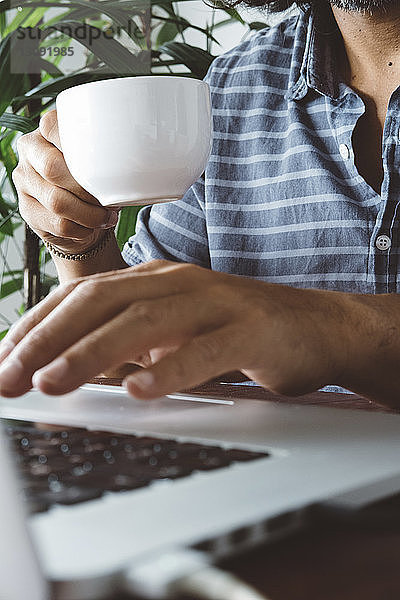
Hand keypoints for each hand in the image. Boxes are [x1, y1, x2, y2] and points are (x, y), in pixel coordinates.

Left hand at [0, 260, 352, 399]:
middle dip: (48, 339)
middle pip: (102, 302)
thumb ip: (126, 340)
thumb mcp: (172, 329)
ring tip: (54, 383)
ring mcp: (215, 303)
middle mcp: (178, 283)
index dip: (37, 326)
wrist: (313, 325)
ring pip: (145, 322)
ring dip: (93, 353)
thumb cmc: (235, 331)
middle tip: (10, 377)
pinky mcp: (249, 330)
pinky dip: (169, 369)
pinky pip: (204, 350)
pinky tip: (141, 391)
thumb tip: (66, 364)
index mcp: (154, 280)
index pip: (82, 295)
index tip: (4, 359)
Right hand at [13, 110, 118, 253]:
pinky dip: (82, 229)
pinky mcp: (26, 210)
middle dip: (88, 190)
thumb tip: (132, 164)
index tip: (102, 165)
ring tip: (105, 216)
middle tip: (109, 200)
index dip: (78, 147)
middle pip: (53, 168)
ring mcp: (23, 181)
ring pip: (57, 201)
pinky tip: (90, 226)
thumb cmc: (91, 183)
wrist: (77, 217)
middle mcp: (30, 152)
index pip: (52, 127)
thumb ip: (104, 155)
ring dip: (89, 215)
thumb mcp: (98, 162)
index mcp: (46, 132)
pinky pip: (58, 223)